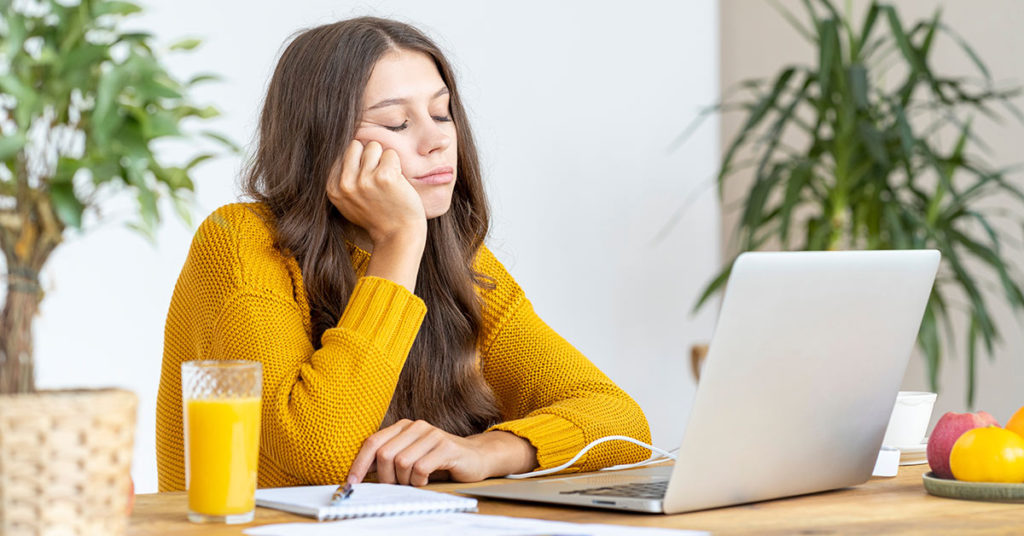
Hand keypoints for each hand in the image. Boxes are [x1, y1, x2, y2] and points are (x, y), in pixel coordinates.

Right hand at [326, 140, 426, 245]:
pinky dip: (397, 165)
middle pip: (356, 145)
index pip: (342, 153)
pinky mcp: (385, 176)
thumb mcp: (347, 203)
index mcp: (333, 188)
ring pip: (374, 147)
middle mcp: (346, 183)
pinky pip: (391, 154)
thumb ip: (342, 179)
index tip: (366, 180)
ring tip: (387, 180)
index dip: (358, 162)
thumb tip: (344, 148)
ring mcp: (364, 179)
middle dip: (369, 156)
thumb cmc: (376, 217)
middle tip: (377, 177)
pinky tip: (397, 182)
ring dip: (383, 160)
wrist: (398, 236)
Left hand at [347, 419, 536, 486]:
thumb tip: (359, 474)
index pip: (372, 442)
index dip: (359, 464)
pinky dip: (419, 481)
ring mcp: (432, 435)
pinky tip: (426, 481)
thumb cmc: (439, 461)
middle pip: (384, 454)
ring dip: (405, 481)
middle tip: (395, 488)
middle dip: (385, 478)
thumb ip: (388, 461)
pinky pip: (420, 468)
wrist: (475, 458)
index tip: (351, 483)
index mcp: (403, 427)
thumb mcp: (410, 458)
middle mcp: (416, 426)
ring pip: (401, 463)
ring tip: (414, 483)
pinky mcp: (446, 447)